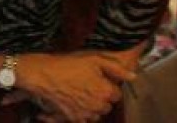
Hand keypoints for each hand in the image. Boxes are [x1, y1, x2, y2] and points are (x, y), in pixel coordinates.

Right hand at [17, 52, 135, 121]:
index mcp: (105, 93)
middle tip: (88, 83)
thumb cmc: (68, 65)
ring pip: (96, 113)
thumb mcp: (94, 59)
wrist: (43, 75)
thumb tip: (133, 77)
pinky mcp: (73, 119)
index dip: (108, 85)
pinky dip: (81, 113)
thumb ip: (117, 68)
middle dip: (101, 96)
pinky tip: (73, 101)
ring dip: (92, 105)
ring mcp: (85, 115)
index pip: (117, 94)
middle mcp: (98, 107)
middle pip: (107, 105)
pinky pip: (83, 119)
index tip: (99, 78)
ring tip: (80, 91)